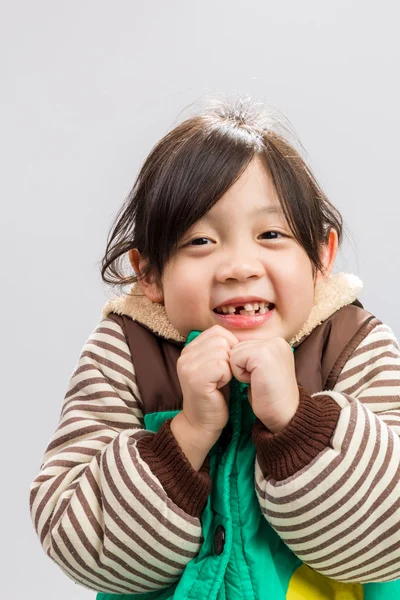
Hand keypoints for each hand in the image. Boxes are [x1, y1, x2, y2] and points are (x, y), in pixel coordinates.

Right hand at [177, 325, 238, 439]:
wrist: (203, 423)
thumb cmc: (215, 394)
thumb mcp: (216, 365)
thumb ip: (221, 348)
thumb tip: (240, 334)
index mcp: (189, 348)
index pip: (217, 331)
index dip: (230, 346)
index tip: (226, 365)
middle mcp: (185, 354)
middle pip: (221, 339)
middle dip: (230, 357)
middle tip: (224, 376)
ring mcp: (188, 366)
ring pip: (223, 351)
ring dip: (229, 368)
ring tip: (221, 381)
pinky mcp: (195, 379)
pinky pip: (222, 365)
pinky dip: (227, 376)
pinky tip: (220, 387)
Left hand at [229, 337, 298, 431]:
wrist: (284, 416)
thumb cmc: (269, 397)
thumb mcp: (260, 369)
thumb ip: (251, 356)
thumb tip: (228, 348)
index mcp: (277, 343)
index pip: (243, 346)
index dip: (245, 366)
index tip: (260, 378)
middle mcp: (276, 341)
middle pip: (237, 347)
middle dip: (242, 367)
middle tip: (259, 381)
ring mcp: (271, 346)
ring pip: (234, 352)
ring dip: (240, 371)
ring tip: (258, 381)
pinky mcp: (262, 354)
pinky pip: (234, 359)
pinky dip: (240, 375)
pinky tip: (255, 382)